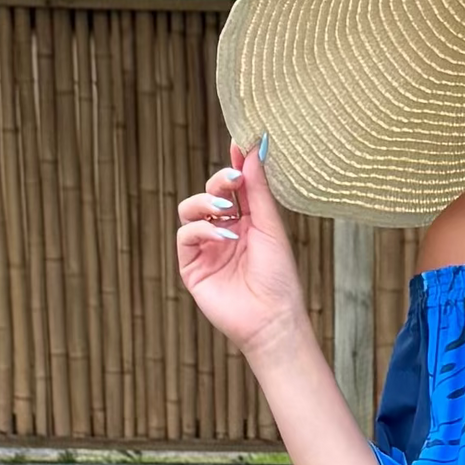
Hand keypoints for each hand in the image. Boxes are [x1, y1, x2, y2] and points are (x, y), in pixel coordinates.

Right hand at [176, 136, 310, 358]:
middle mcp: (224, 232)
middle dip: (219, 182)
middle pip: (210, 193)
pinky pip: (185, 235)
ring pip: (190, 210)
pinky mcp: (192, 266)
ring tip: (226, 209)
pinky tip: (224, 236)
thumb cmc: (279, 277)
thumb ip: (258, 189)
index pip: (234, 187)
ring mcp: (206, 249)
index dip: (234, 166)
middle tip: (234, 179)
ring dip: (205, 202)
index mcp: (246, 222)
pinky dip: (202, 229)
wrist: (272, 319)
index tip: (238, 145)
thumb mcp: (270, 226)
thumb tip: (254, 149)